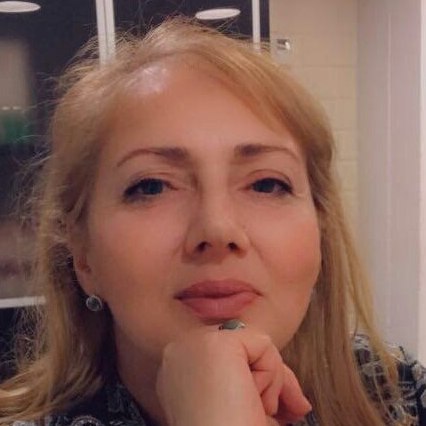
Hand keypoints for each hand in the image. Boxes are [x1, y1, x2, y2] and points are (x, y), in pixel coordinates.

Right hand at [155, 326, 310, 425]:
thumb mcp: (238, 409)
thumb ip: (251, 385)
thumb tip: (292, 395)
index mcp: (177, 374)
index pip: (228, 357)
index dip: (255, 381)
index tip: (270, 409)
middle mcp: (179, 354)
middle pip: (242, 347)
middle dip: (270, 379)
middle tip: (280, 411)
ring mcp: (194, 345)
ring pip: (254, 345)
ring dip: (270, 383)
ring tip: (254, 410)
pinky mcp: (217, 344)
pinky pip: (264, 345)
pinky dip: (272, 376)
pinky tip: (252, 399)